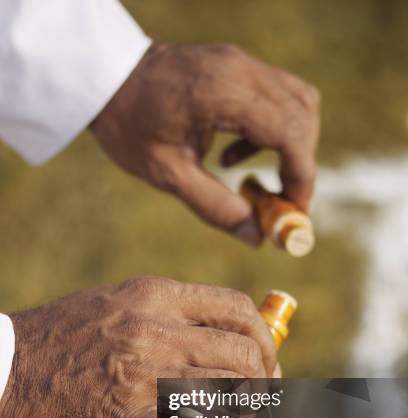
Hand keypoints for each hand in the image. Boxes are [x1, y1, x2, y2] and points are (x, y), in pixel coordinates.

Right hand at [0, 277, 275, 417]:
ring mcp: (147, 373)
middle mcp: (158, 329)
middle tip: (253, 400)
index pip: (238, 308)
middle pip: (247, 353)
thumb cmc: (59, 342)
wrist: (0, 372)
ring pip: (235, 393)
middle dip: (263, 381)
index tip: (262, 359)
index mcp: (155, 296)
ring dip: (242, 415)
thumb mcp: (116, 306)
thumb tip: (217, 338)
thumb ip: (166, 316)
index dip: (263, 337)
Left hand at [91, 43, 319, 245]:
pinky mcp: (236, 66)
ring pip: (298, 101)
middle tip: (282, 202)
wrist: (102, 78)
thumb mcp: (167, 174)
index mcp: (223, 93)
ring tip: (257, 179)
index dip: (302, 176)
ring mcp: (240, 62)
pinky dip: (272, 130)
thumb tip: (258, 238)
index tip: (295, 211)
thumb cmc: (128, 125)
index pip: (290, 132)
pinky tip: (233, 156)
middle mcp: (240, 69)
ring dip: (291, 145)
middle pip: (304, 114)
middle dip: (300, 164)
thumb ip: (215, 206)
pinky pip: (277, 95)